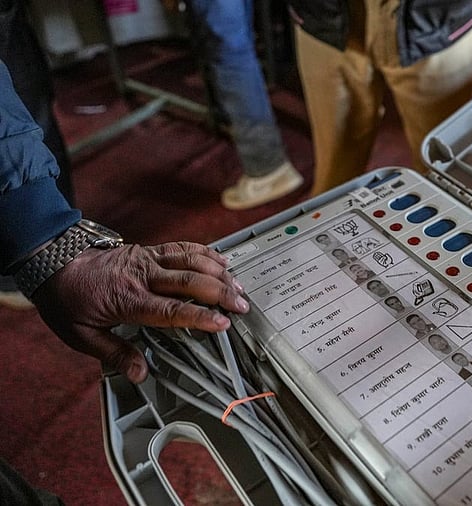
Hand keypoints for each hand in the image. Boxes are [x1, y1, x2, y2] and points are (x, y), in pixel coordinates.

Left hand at [30, 242, 249, 382]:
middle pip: (190, 282)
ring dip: (218, 272)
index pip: (172, 310)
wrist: (52, 260)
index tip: (222, 323)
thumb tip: (139, 373)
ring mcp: (146, 259)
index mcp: (127, 299)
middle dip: (220, 293)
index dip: (200, 317)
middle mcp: (141, 275)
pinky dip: (204, 253)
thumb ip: (114, 353)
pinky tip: (221, 260)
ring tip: (238, 285)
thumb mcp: (81, 335)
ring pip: (190, 261)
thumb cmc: (66, 298)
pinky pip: (182, 248)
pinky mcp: (148, 250)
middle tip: (241, 305)